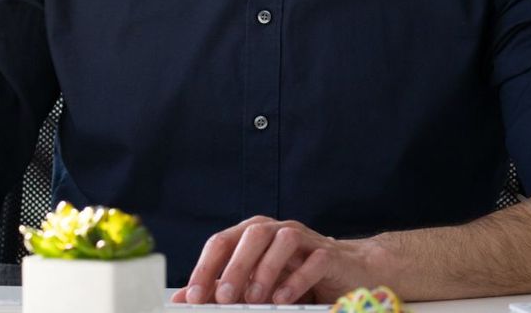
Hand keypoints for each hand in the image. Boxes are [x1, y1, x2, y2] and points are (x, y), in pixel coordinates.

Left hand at [169, 216, 381, 305]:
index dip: (205, 268)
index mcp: (252, 234)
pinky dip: (297, 279)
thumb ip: (222, 288)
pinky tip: (284, 298)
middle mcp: (275, 230)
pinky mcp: (327, 253)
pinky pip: (313, 260)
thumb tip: (184, 300)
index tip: (193, 297)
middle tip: (223, 297)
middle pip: (250, 236)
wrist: (346, 271)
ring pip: (282, 241)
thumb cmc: (295, 274)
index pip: (221, 242)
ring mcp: (303, 238)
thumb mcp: (254, 282)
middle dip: (233, 268)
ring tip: (255, 299)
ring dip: (265, 270)